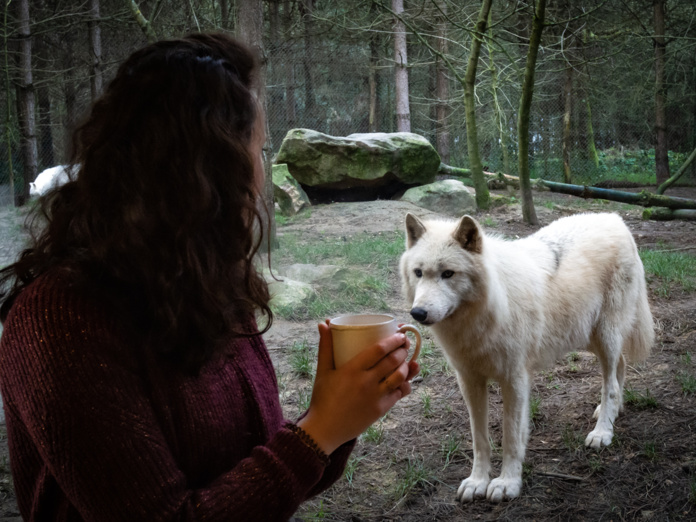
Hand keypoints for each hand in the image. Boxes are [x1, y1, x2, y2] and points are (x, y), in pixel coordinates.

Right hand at [297, 320, 419, 454]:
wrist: (325, 429)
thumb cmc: (322, 398)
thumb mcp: (322, 371)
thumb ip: (325, 346)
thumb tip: (323, 323)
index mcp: (352, 369)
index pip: (379, 350)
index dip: (393, 340)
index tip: (399, 334)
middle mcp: (366, 382)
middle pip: (393, 361)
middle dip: (403, 350)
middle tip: (405, 343)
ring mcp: (375, 397)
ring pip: (400, 377)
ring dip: (407, 366)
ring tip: (407, 359)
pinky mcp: (381, 409)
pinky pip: (399, 393)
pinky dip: (405, 384)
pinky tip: (405, 379)